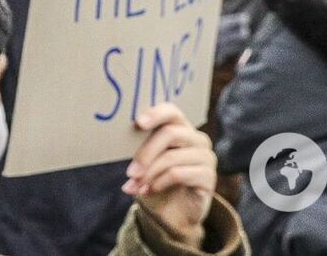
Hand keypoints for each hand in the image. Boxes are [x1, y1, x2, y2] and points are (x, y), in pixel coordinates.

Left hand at [124, 103, 216, 244]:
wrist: (173, 214)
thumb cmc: (157, 182)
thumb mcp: (145, 163)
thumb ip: (138, 149)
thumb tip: (118, 140)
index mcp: (181, 128)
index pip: (171, 111)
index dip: (155, 114)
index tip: (138, 123)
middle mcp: (197, 139)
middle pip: (170, 133)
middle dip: (146, 153)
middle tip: (130, 172)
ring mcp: (206, 156)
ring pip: (172, 157)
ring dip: (149, 173)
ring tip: (137, 186)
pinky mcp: (209, 176)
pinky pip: (178, 174)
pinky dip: (159, 183)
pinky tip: (150, 191)